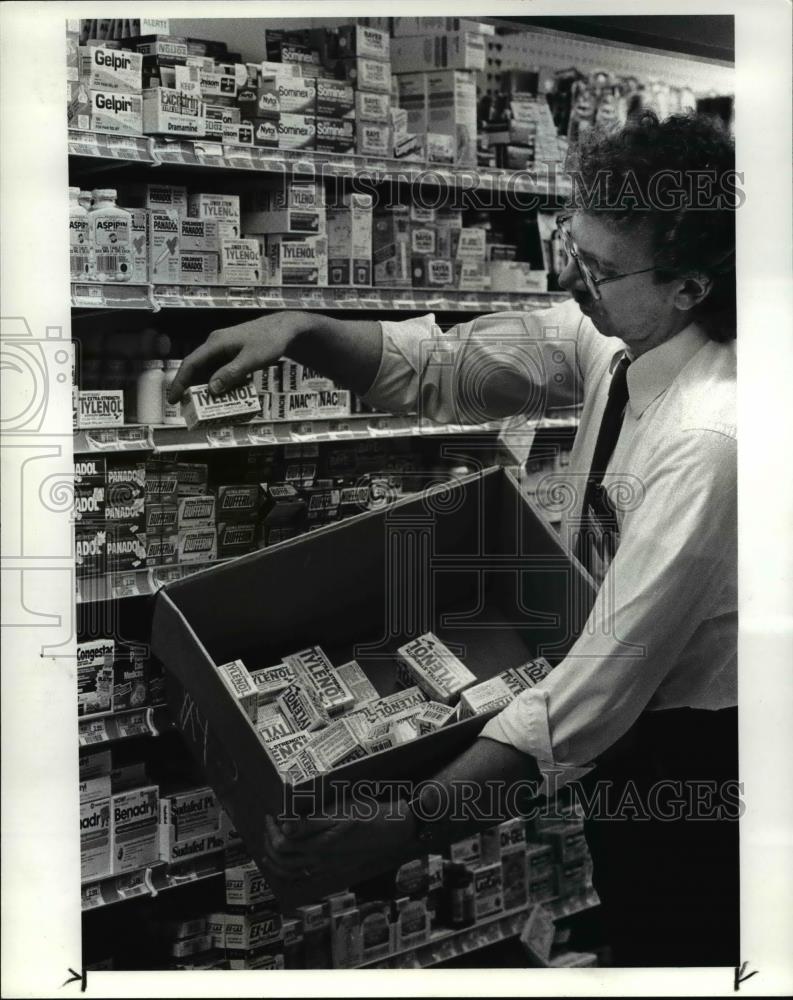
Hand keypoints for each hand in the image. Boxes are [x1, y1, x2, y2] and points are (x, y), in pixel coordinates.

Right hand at [166, 311, 310, 402]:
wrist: (285, 328)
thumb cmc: (270, 341)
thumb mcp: (251, 359)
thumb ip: (231, 373)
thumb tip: (212, 389)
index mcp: (215, 343)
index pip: (191, 363)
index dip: (180, 382)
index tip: (173, 399)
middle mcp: (215, 344)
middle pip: (197, 367)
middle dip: (190, 387)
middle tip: (187, 407)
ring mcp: (224, 348)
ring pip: (208, 369)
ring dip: (205, 386)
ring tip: (204, 404)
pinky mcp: (233, 352)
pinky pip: (220, 369)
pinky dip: (219, 382)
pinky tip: (223, 394)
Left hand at [262, 799, 415, 885]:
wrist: (390, 831)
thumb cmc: (365, 815)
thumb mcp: (338, 812)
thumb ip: (310, 822)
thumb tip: (285, 826)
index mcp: (318, 844)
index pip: (282, 844)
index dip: (271, 830)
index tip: (271, 815)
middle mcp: (319, 860)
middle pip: (283, 860)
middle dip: (269, 845)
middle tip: (268, 828)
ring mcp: (327, 866)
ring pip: (292, 872)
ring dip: (276, 862)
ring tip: (270, 851)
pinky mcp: (334, 868)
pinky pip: (306, 875)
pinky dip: (292, 870)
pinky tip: (292, 862)